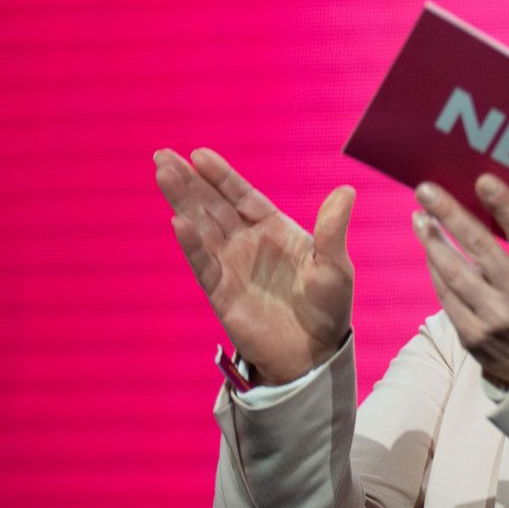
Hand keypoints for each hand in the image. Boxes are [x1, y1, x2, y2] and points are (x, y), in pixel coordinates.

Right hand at [152, 148, 353, 385]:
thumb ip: (333, 230)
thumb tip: (346, 191)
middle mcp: (247, 243)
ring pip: (201, 227)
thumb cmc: (328, 308)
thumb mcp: (334, 266)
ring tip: (161, 174)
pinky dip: (191, 244)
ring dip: (181, 201)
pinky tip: (178, 222)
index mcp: (273, 229)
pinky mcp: (221, 293)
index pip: (242, 196)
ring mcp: (231, 266)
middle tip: (162, 155)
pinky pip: (203, 264)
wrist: (315, 353)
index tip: (199, 154)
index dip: (221, 176)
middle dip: (188, 181)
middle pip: (213, 205)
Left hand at [412, 175, 508, 388]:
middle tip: (426, 191)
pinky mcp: (473, 337)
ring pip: (455, 273)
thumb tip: (505, 202)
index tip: (483, 181)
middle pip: (481, 249)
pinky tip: (430, 248)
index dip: (505, 207)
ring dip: (433, 241)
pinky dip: (436, 269)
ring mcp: (496, 320)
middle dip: (451, 215)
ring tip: (419, 216)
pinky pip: (447, 296)